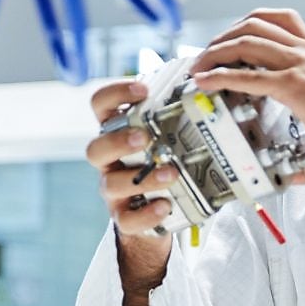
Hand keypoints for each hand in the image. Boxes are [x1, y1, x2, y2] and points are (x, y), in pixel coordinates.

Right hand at [86, 80, 178, 285]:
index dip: (115, 94)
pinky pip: (127, 220)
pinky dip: (147, 213)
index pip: (100, 105)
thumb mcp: (164, 136)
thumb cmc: (161, 162)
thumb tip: (208, 85)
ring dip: (143, 178)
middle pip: (96, 148)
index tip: (142, 90)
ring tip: (171, 173)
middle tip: (144, 136)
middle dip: (118, 141)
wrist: (157, 211)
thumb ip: (174, 115)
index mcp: (116, 132)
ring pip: (111, 185)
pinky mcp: (124, 218)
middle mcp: (109, 161)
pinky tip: (165, 205)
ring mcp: (113, 190)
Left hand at [188, 9, 304, 186]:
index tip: (225, 44)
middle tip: (204, 58)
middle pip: (253, 24)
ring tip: (198, 69)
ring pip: (246, 41)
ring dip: (214, 52)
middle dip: (221, 37)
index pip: (275, 20)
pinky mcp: (294, 86)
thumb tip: (296, 179)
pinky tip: (206, 84)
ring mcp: (300, 66)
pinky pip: (249, 74)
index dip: (243, 26)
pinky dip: (220, 76)